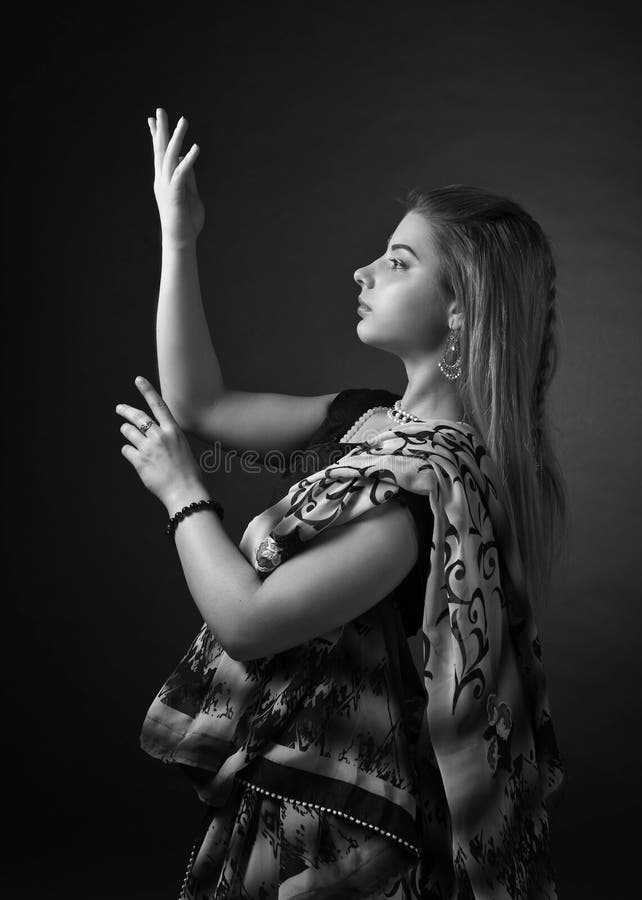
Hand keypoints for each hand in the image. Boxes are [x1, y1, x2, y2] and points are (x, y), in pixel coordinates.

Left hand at [116, 375, 205, 508]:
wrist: (185, 491)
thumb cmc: (187, 472)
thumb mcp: (183, 448)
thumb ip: (168, 438)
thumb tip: (151, 433)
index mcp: (173, 431)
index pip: (159, 405)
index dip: (147, 391)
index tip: (138, 380)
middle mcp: (160, 436)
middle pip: (138, 416)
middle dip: (126, 410)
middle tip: (119, 408)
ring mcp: (149, 448)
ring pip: (129, 432)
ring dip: (127, 432)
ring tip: (129, 435)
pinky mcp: (140, 461)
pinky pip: (127, 450)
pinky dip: (129, 452)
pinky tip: (135, 457)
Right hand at [148, 108, 204, 246]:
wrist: (180, 240)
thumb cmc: (186, 221)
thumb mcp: (190, 193)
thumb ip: (188, 177)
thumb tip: (185, 159)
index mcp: (165, 180)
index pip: (159, 153)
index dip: (156, 135)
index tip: (153, 118)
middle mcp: (162, 180)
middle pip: (160, 150)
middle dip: (161, 129)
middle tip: (160, 110)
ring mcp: (167, 186)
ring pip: (170, 157)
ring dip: (177, 138)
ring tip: (184, 120)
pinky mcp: (175, 193)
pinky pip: (182, 173)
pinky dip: (188, 160)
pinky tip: (196, 148)